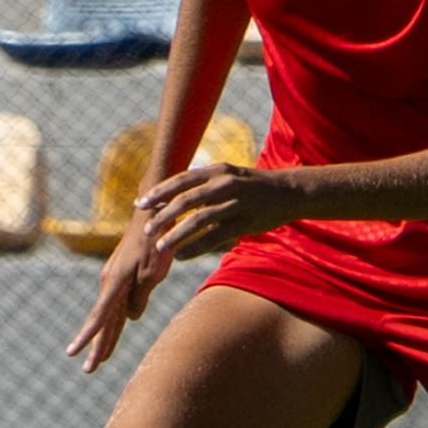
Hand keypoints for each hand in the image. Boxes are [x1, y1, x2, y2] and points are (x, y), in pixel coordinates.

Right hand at [64, 211, 175, 373]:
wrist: (151, 215)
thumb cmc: (155, 242)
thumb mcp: (153, 273)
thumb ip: (140, 296)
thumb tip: (130, 316)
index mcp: (115, 283)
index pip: (100, 317)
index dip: (88, 337)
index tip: (73, 353)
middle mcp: (109, 283)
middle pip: (102, 321)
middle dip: (96, 346)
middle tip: (88, 370)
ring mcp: (113, 280)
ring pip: (109, 315)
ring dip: (105, 337)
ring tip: (98, 360)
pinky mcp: (120, 277)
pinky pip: (115, 305)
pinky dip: (114, 322)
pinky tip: (113, 333)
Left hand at [136, 161, 300, 262]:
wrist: (287, 192)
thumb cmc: (251, 186)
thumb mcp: (228, 176)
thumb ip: (203, 184)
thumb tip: (172, 196)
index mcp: (217, 170)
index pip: (181, 180)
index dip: (159, 192)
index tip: (140, 204)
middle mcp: (225, 184)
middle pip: (186, 200)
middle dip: (163, 216)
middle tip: (146, 230)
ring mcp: (235, 203)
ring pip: (198, 220)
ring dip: (176, 235)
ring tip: (160, 247)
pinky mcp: (244, 223)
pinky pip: (214, 238)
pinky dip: (195, 248)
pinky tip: (182, 256)